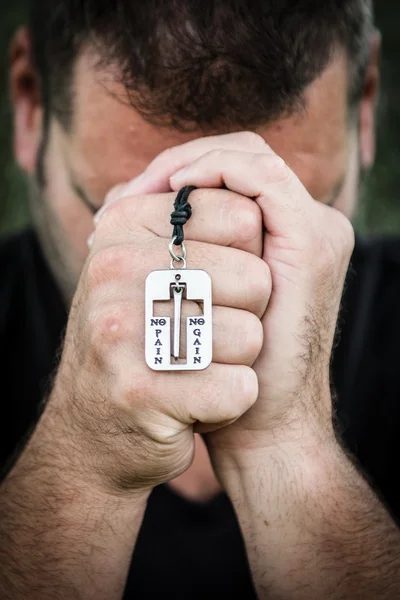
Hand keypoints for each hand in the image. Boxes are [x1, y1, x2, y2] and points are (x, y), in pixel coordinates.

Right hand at [48, 183, 268, 493]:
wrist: (97, 427)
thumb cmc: (142, 336)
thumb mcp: (143, 266)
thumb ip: (182, 215)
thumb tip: (241, 162)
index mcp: (122, 226)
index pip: (241, 212)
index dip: (251, 253)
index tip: (220, 279)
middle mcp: (113, 269)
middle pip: (255, 275)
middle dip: (249, 310)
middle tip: (208, 330)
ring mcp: (121, 333)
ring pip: (251, 336)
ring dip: (239, 359)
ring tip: (198, 365)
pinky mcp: (140, 394)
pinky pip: (240, 389)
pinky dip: (233, 401)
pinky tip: (196, 402)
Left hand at [107, 132, 354, 464]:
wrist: (259, 424)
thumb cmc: (215, 366)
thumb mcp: (190, 299)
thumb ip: (172, 250)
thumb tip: (115, 205)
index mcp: (281, 239)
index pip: (230, 175)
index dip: (175, 175)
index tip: (119, 208)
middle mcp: (304, 227)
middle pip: (241, 159)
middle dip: (177, 166)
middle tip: (124, 199)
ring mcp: (313, 230)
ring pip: (250, 158)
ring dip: (190, 164)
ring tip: (141, 194)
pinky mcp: (310, 240)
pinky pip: (259, 177)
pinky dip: (214, 172)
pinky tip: (173, 191)